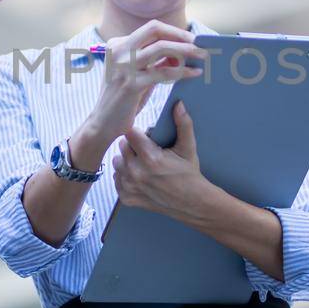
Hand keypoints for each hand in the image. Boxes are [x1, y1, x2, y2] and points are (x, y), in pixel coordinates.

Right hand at [80, 20, 206, 150]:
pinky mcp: (131, 84)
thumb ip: (155, 60)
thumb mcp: (137, 73)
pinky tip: (194, 73)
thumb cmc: (122, 98)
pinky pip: (164, 72)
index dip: (173, 32)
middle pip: (154, 30)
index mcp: (117, 44)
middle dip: (180, 34)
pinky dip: (182, 71)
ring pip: (161, 48)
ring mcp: (124, 66)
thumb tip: (180, 51)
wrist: (103, 123)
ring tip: (202, 56)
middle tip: (198, 43)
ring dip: (185, 50)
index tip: (190, 39)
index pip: (151, 29)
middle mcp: (119, 51)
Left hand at [111, 101, 207, 219]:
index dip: (137, 134)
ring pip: (117, 163)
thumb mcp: (188, 148)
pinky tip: (138, 178)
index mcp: (151, 157)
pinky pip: (116, 180)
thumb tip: (179, 104)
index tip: (145, 138)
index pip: (130, 134)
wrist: (192, 203)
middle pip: (121, 148)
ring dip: (126, 162)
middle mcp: (137, 172)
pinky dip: (124, 178)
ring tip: (141, 165)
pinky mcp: (127, 198)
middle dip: (132, 147)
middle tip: (146, 152)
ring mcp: (130, 187)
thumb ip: (183, 124)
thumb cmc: (189, 174)